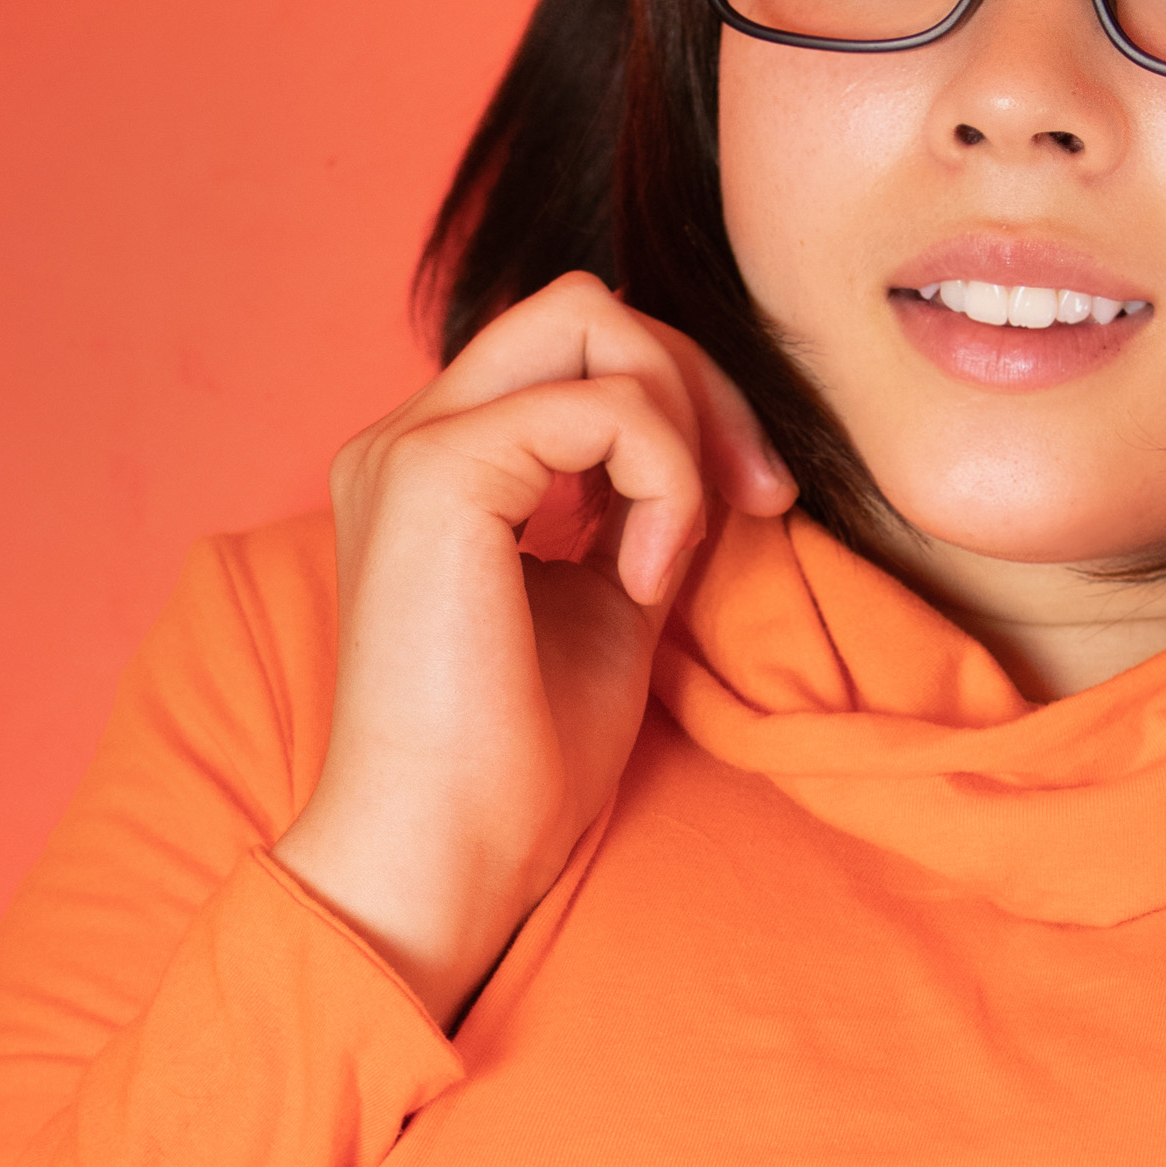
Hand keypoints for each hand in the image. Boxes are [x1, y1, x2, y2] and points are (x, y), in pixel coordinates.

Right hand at [275, 277, 791, 1028]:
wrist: (444, 857)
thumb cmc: (517, 765)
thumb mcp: (609, 606)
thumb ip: (640, 511)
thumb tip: (712, 453)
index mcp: (441, 466)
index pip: (575, 352)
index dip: (686, 402)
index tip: (755, 503)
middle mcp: (408, 437)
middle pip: (582, 308)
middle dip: (698, 382)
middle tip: (757, 498)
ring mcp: (410, 446)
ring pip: (590, 322)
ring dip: (681, 427)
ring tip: (674, 555)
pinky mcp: (435, 473)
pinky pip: (603, 407)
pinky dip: (663, 481)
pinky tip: (647, 578)